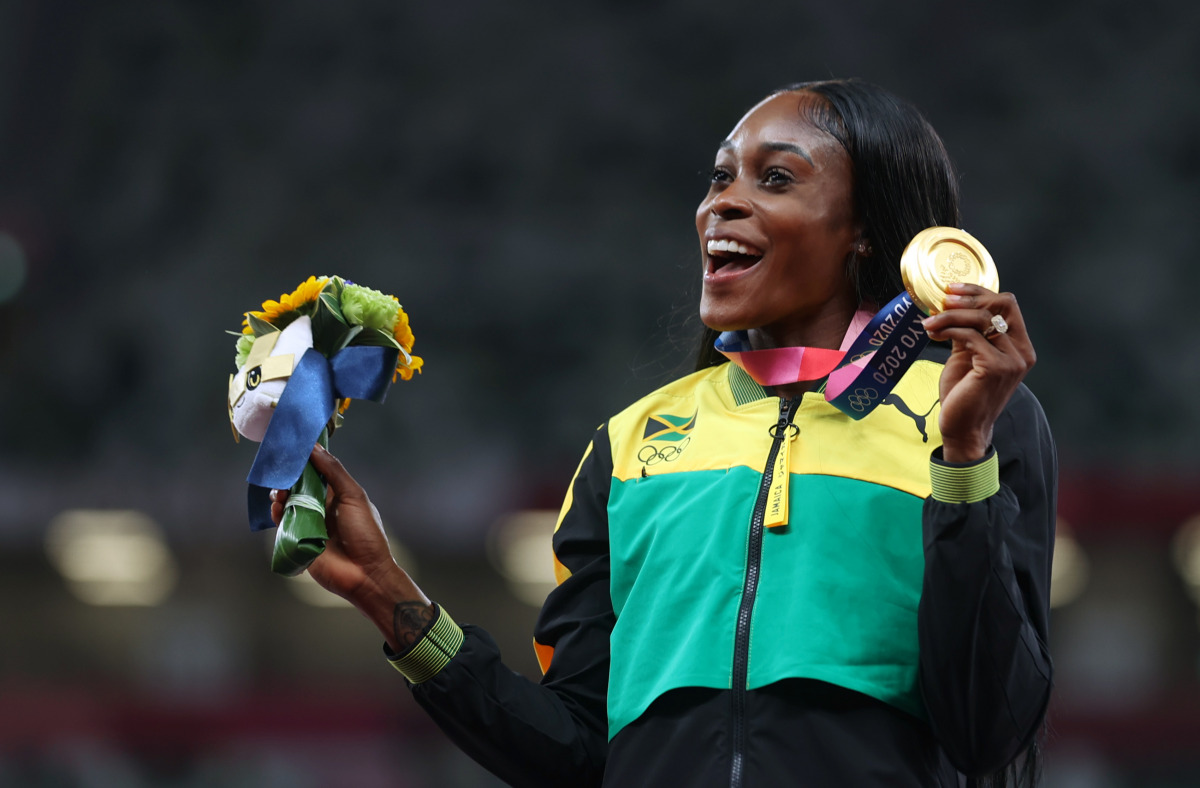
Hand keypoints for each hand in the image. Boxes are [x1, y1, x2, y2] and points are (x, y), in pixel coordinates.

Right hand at [271, 445, 431, 649]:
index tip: (292, 445)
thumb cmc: (366, 534)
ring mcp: (309, 523)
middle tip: (282, 470)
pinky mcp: (297, 539)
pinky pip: (283, 523)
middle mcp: (322, 506)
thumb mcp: (353, 496)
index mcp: (338, 494)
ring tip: (281, 491)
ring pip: (288, 502)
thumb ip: (334, 472)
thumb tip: (315, 448)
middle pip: (299, 485)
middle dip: (289, 476)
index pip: (317, 470)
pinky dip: (278, 513)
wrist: (365, 574)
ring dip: (281, 494)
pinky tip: (278, 506)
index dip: (305, 459)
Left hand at [921, 283, 1036, 462]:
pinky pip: (970, 335)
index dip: (979, 291)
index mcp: (1019, 346)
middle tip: (942, 301)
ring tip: (929, 323)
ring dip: (950, 315)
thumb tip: (951, 305)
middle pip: (1001, 304)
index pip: (1007, 304)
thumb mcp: (967, 355)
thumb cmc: (964, 394)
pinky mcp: (995, 367)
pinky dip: (948, 329)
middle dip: (969, 297)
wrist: (963, 429)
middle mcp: (1021, 351)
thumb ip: (967, 331)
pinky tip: (932, 333)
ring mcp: (1011, 360)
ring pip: (982, 318)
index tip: (952, 289)